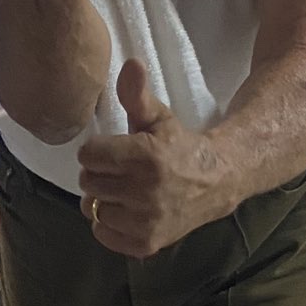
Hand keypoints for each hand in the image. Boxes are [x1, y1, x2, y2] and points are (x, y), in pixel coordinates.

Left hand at [79, 61, 233, 257]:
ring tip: (122, 191)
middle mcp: (145, 191)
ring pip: (94, 208)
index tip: (111, 151)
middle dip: (98, 173)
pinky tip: (126, 211)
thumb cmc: (179, 146)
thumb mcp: (158, 117)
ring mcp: (146, 221)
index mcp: (145, 157)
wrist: (216, 182)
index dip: (97, 150)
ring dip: (103, 199)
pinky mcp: (147, 243)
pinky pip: (103, 234)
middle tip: (117, 171)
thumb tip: (129, 63)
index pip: (88, 155)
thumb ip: (136, 94)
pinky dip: (108, 225)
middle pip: (88, 182)